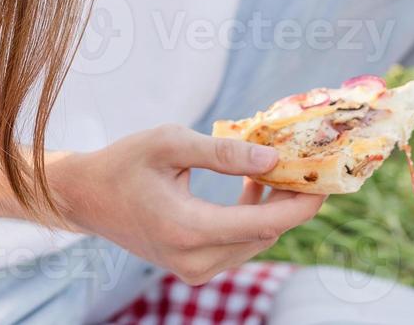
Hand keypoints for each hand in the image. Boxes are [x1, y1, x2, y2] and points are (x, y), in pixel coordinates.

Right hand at [51, 124, 324, 284]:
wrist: (86, 197)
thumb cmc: (125, 163)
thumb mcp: (171, 143)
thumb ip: (223, 152)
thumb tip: (273, 158)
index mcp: (189, 229)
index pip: (264, 224)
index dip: (301, 204)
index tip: (327, 180)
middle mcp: (194, 260)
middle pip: (265, 234)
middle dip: (291, 200)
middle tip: (308, 162)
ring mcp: (193, 270)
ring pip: (255, 242)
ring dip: (272, 208)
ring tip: (279, 167)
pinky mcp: (192, 268)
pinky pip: (238, 245)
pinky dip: (252, 217)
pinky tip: (253, 184)